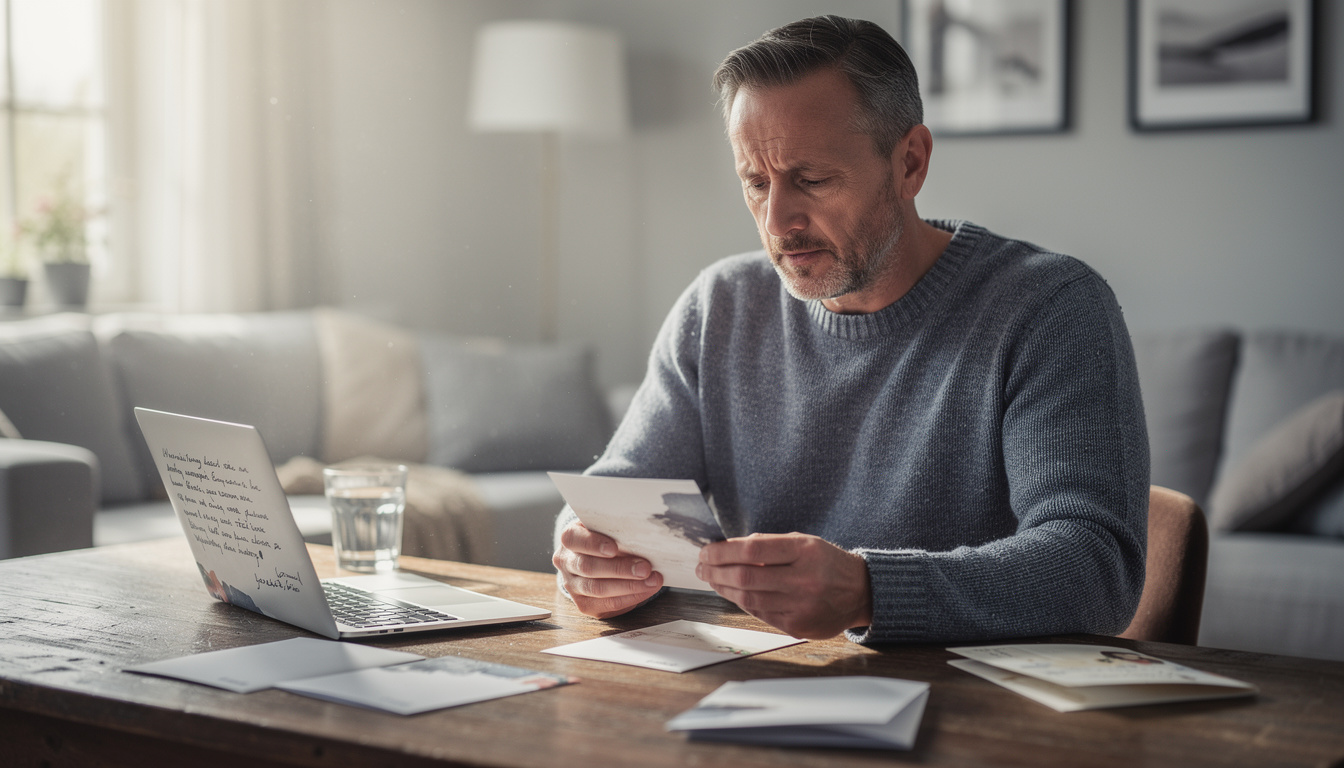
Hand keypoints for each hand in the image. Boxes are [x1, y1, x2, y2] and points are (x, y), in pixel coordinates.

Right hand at [553, 520, 663, 618]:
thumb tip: (644, 540)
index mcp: (570, 538)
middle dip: (619, 569)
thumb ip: (618, 531)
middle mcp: (566, 562)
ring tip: (652, 581)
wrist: (598, 558)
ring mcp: (572, 585)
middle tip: (645, 568)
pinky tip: (646, 590)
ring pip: (597, 589)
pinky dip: (630, 597)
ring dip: (629, 586)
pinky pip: (608, 604)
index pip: (574, 539)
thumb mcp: (608, 529)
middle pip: (587, 567)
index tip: (613, 548)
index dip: (593, 544)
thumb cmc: (608, 539)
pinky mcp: (584, 604)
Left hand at [696, 532, 871, 638]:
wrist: (861, 592)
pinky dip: (742, 602)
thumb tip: (727, 548)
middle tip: (701, 567)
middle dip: (715, 571)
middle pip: (746, 576)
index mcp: (805, 551)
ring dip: (723, 588)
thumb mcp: (803, 542)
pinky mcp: (797, 626)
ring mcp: (801, 605)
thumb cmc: (826, 562)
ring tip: (712, 579)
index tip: (706, 551)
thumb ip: (769, 544)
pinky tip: (733, 593)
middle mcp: (803, 579)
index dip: (722, 551)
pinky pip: (760, 613)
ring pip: (748, 598)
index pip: (752, 549)